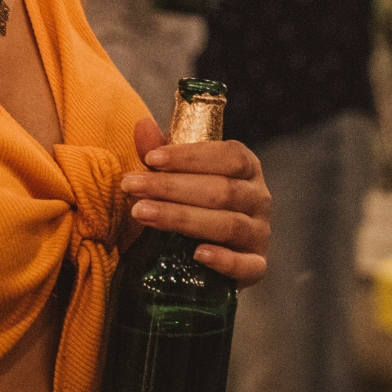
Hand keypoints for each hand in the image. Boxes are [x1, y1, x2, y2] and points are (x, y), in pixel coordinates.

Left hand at [122, 117, 270, 287]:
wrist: (210, 254)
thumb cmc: (194, 205)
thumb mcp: (177, 177)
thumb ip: (161, 155)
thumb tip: (142, 125)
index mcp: (247, 169)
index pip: (229, 155)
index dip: (190, 156)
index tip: (151, 159)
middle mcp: (259, 198)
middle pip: (223, 191)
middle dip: (172, 188)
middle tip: (131, 187)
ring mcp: (260, 233)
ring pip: (229, 225)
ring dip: (182, 218)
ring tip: (142, 213)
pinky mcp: (256, 266)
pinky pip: (248, 265)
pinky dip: (225, 261)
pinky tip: (198, 255)